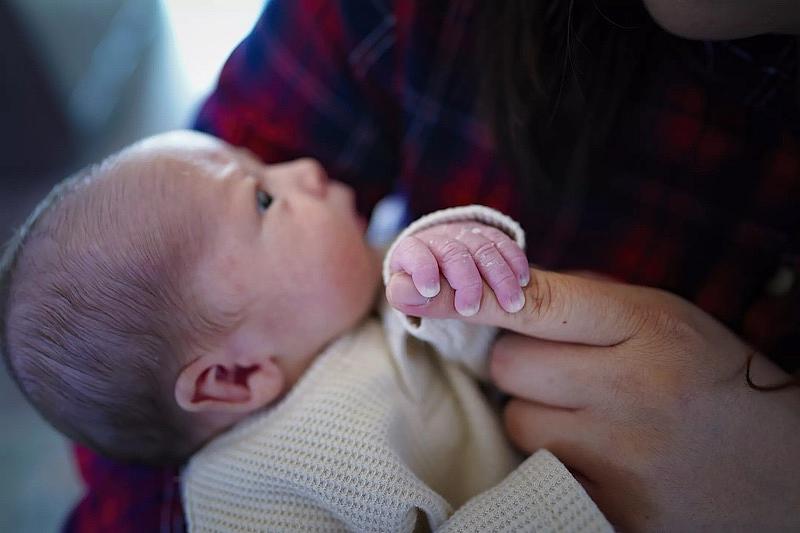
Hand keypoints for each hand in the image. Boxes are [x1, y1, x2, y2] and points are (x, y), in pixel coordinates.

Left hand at [386, 268, 799, 530]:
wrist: (782, 469)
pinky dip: (558, 459)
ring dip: (539, 416)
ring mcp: (621, 456)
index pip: (531, 301)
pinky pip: (543, 471)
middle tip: (566, 373)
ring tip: (592, 419)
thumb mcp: (664, 318)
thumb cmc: (712, 379)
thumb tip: (498, 291)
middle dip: (522, 367)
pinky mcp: (615, 509)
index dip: (466, 294)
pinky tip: (602, 455)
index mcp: (645, 326)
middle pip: (508, 368)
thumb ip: (585, 304)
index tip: (414, 288)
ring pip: (518, 422)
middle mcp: (630, 388)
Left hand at [387, 222, 528, 315]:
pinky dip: (512, 261)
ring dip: (498, 276)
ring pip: (480, 247)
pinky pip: (501, 242)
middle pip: (450, 251)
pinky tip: (522, 281)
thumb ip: (428, 300)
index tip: (430, 290)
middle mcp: (434, 239)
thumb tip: (402, 290)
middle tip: (472, 309)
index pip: (411, 251)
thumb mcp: (435, 304)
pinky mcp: (486, 236)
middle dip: (465, 281)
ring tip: (511, 305)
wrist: (464, 296)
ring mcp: (462, 236)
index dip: (420, 267)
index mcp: (409, 255)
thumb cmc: (442, 306)